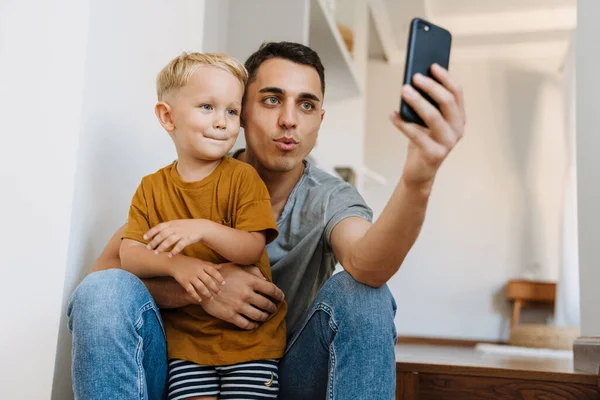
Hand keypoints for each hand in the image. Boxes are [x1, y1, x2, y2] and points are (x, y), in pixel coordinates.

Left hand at [144, 219, 206, 256]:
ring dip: (162, 247)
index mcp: (172, 223)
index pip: (159, 227)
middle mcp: (176, 228)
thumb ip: (167, 228)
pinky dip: (175, 250)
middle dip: (155, 241)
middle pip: (163, 234)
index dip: (151, 232)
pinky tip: (170, 256)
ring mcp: (182, 233)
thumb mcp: (176, 224)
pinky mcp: (188, 239)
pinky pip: (180, 245)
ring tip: (156, 253)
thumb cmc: (187, 227)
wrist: (202, 227)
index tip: (145, 238)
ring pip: (170, 240)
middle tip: (149, 248)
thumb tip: (154, 233)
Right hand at [170, 259, 224, 302]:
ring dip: (206, 293)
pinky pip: (191, 290)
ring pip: (200, 287)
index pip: (213, 271)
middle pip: (208, 280)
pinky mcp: (184, 281)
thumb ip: (210, 265)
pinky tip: (200, 300)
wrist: (174, 262)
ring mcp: (190, 276)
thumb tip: (221, 267)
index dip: (219, 278)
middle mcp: (197, 271)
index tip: (224, 284)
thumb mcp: (200, 262)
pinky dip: (195, 296)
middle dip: (214, 288)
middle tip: (218, 293)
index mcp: (202, 265)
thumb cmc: (189, 262)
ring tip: (211, 298)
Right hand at [201, 263, 284, 329]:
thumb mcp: (238, 267)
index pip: (272, 289)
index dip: (279, 295)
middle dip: (273, 307)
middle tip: (273, 308)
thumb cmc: (222, 273)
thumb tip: (266, 280)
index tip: (281, 297)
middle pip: (267, 304)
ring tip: (266, 316)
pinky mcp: (230, 316)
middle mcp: (246, 294)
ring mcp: (238, 306)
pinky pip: (247, 324)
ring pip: (259, 316)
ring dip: (265, 317)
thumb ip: (254, 271)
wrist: (203, 285)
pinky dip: (254, 325)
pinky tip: (255, 324)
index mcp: (250, 281)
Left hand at [391, 64, 465, 187]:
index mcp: (459, 117)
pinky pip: (417, 135)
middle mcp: (458, 129)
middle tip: (414, 77)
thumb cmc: (422, 141)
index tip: (432, 65)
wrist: (420, 171)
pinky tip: (392, 114)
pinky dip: (403, 124)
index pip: (457, 93)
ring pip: (433, 117)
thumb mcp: (426, 121)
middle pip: (447, 102)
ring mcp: (448, 143)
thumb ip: (426, 104)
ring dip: (417, 102)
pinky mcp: (435, 154)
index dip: (445, 78)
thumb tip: (415, 80)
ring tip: (403, 91)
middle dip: (430, 87)